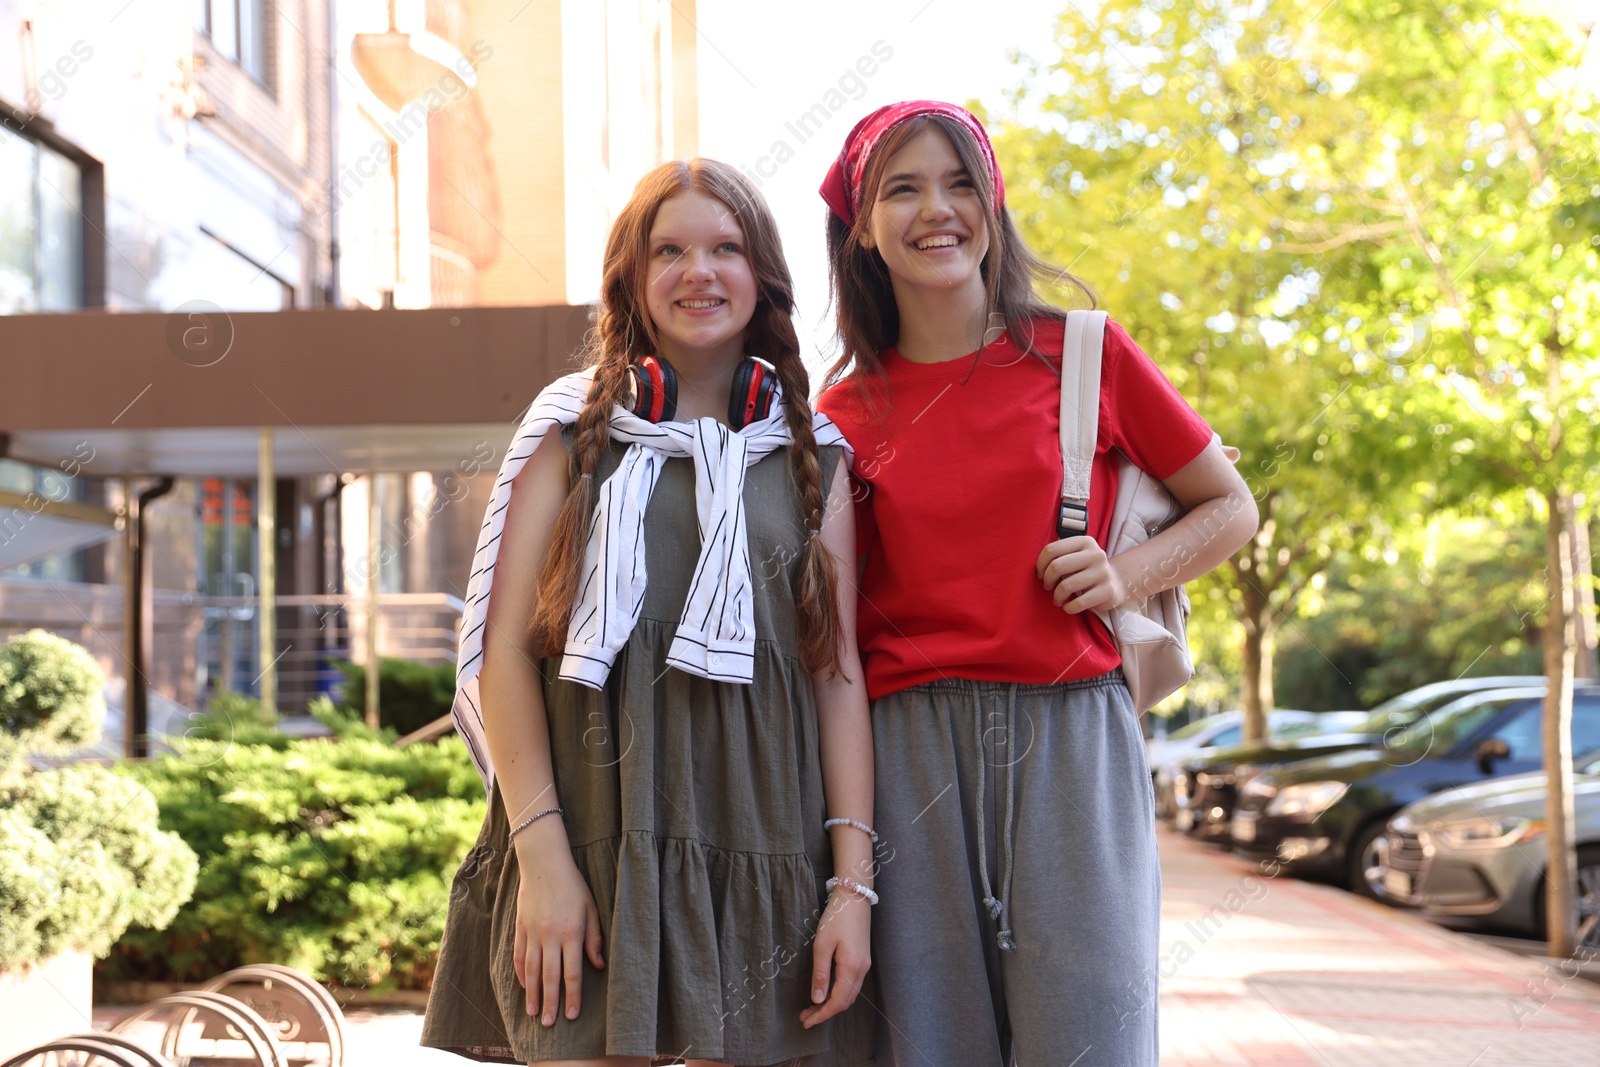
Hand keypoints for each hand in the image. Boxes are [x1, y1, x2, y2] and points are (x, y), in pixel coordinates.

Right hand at [512, 823, 603, 1026]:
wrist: (544, 864)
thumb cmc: (573, 885)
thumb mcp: (591, 908)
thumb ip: (594, 938)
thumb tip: (598, 965)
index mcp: (571, 932)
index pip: (572, 972)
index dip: (572, 996)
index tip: (572, 1015)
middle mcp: (550, 936)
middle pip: (550, 977)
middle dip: (550, 1003)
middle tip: (550, 1024)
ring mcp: (533, 933)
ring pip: (532, 970)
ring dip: (533, 994)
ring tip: (534, 1013)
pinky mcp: (520, 928)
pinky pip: (519, 956)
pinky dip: (522, 973)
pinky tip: (525, 986)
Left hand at [800, 888, 870, 1028]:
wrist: (855, 897)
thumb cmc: (836, 918)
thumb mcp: (822, 945)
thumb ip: (820, 974)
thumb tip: (817, 999)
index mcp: (852, 968)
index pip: (838, 1002)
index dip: (822, 1015)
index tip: (806, 1021)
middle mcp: (862, 970)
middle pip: (845, 1002)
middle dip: (825, 1012)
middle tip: (805, 1016)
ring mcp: (865, 965)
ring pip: (849, 995)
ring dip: (832, 1004)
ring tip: (812, 1007)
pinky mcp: (863, 959)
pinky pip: (852, 985)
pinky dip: (838, 994)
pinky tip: (826, 992)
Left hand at [1036, 535, 1127, 613]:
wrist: (1115, 582)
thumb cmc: (1085, 569)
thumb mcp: (1075, 555)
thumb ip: (1059, 555)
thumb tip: (1038, 569)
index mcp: (1085, 542)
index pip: (1051, 549)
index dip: (1040, 564)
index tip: (1041, 574)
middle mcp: (1096, 554)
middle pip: (1057, 566)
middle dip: (1047, 580)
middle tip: (1047, 586)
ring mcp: (1103, 572)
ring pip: (1066, 586)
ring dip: (1056, 596)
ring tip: (1057, 599)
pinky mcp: (1107, 591)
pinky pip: (1079, 603)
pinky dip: (1068, 608)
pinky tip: (1067, 606)